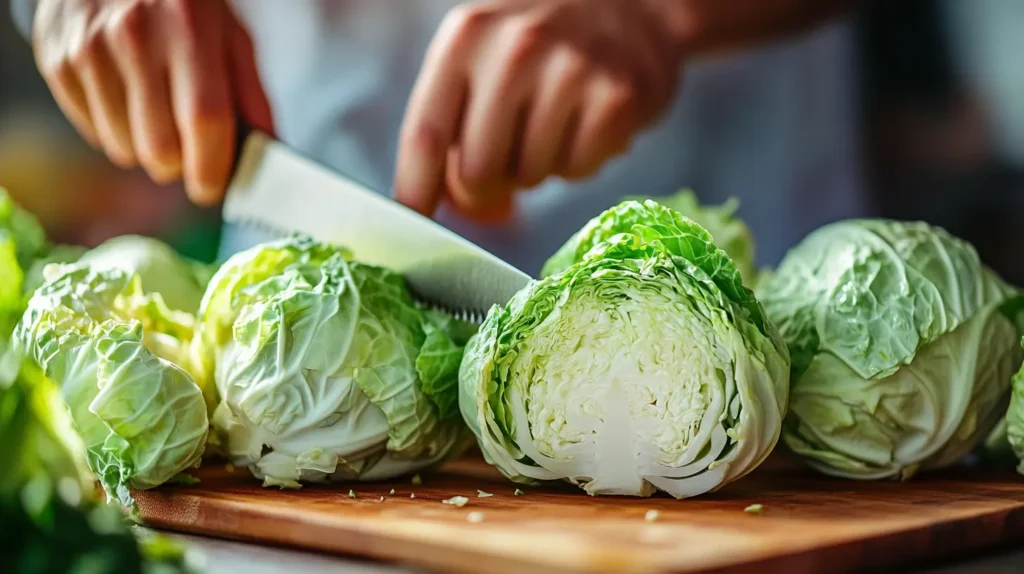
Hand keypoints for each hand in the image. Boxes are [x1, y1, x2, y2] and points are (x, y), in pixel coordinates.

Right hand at [32, 0, 273, 204]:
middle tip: (189, 155)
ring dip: (146, 152)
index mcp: (189, 27)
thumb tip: (267, 152)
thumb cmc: (183, 5)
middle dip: (180, 168)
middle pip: (160, 147)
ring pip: (123, 149)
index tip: (213, 188)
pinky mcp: (56, 59)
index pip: (204, 119)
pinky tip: (126, 101)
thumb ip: (250, 93)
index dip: (212, 167)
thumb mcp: (229, 33)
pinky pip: (92, 133)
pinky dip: (115, 133)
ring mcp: (88, 48)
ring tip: (157, 119)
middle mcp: (134, 36)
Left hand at [394, 0, 681, 220]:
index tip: (414, 224)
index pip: (425, 133)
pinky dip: (580, 162)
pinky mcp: (615, 98)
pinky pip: (576, 172)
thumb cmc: (546, 44)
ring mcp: (569, 70)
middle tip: (512, 155)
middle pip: (477, 171)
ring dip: (539, 167)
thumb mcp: (485, 57)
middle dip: (490, 183)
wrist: (636, 7)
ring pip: (529, 178)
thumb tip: (459, 204)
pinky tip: (588, 122)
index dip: (416, 189)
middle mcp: (514, 47)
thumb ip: (456, 124)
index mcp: (467, 35)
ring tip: (557, 121)